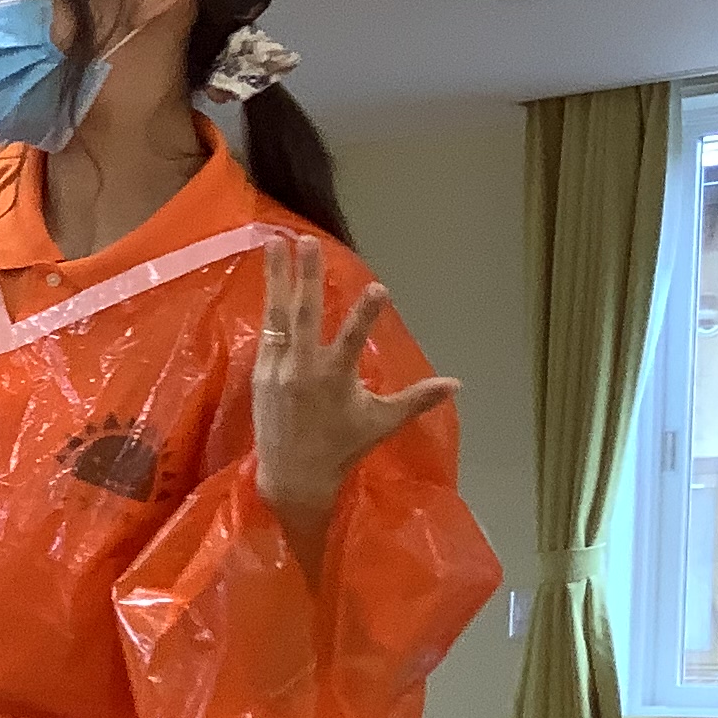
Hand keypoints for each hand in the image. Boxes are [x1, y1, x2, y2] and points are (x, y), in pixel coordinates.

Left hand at [253, 235, 459, 535]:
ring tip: (275, 242)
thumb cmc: (342, 447)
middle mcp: (302, 370)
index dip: (366, 315)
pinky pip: (266, 331)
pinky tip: (269, 280)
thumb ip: (417, 399)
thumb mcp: (382, 423)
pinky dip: (268, 304)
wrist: (291, 476)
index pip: (353, 340)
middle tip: (307, 241)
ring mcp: (277, 369)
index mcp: (334, 379)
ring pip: (278, 316)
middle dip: (306, 276)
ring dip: (278, 278)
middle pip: (304, 316)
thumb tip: (457, 384)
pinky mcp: (260, 373)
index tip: (379, 288)